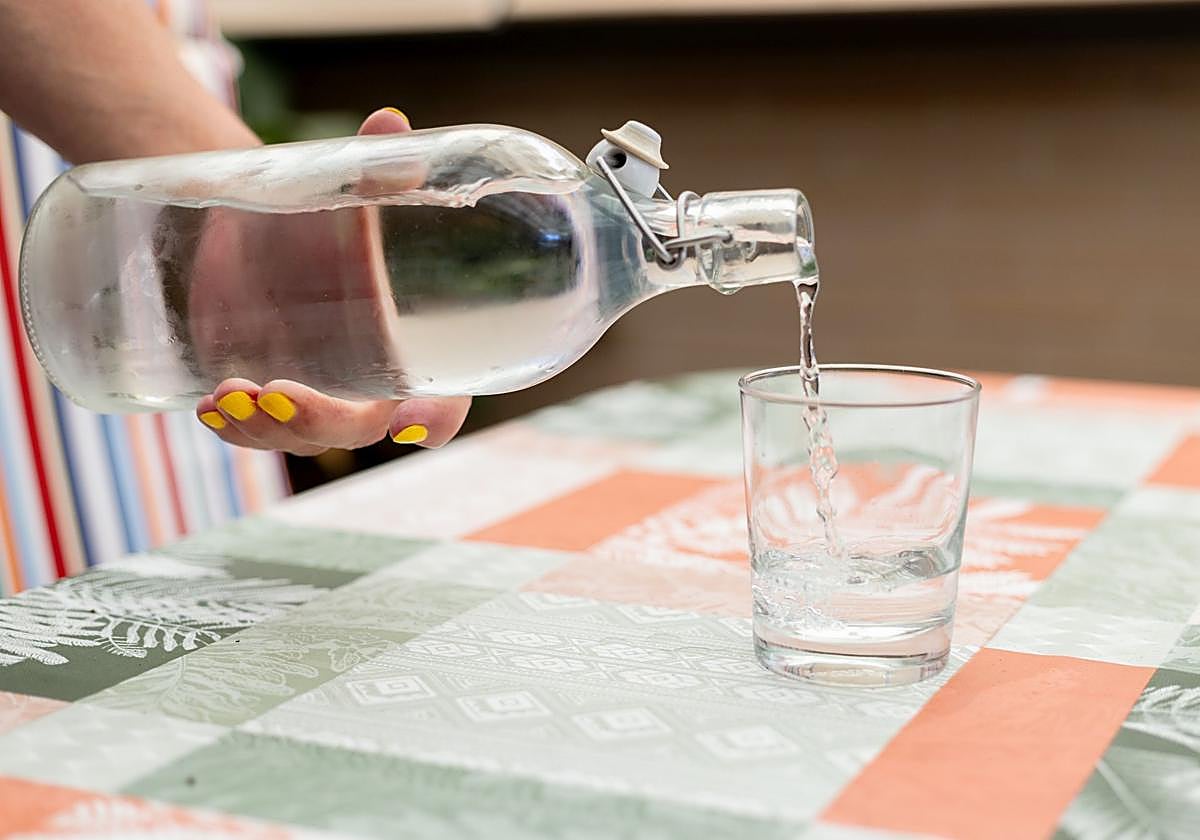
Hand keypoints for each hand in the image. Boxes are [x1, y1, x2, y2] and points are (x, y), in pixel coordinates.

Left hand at [191, 108, 470, 454]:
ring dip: (266, 430)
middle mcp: (369, 383)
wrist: (247, 227)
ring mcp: (317, 398)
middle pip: (360, 429)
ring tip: (228, 395)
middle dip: (321, 423)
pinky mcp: (266, 402)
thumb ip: (378, 172)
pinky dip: (236, 429)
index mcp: (408, 346)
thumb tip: (391, 123)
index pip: (443, 400)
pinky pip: (258, 435)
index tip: (410, 424)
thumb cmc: (317, 217)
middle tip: (277, 394)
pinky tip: (211, 406)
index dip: (435, 419)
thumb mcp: (347, 198)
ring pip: (303, 440)